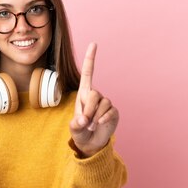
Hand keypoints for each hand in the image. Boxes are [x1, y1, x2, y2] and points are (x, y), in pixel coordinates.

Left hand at [69, 42, 119, 156]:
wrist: (91, 143)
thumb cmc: (80, 132)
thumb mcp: (73, 129)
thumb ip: (76, 124)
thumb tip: (84, 120)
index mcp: (84, 94)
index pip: (88, 73)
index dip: (90, 59)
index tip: (94, 44)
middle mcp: (95, 96)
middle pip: (95, 94)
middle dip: (89, 108)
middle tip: (85, 121)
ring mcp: (106, 103)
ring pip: (103, 103)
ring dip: (96, 116)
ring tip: (91, 126)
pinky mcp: (114, 112)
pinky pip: (110, 112)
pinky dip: (104, 119)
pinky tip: (99, 125)